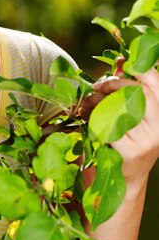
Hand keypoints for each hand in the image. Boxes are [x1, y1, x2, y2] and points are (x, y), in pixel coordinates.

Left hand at [92, 66, 158, 184]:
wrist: (123, 178)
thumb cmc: (125, 140)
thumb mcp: (128, 112)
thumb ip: (127, 88)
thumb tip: (122, 60)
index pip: (155, 82)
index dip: (138, 68)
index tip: (121, 63)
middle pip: (134, 91)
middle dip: (110, 84)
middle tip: (96, 86)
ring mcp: (147, 141)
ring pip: (116, 107)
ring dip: (96, 102)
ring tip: (87, 104)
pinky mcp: (130, 152)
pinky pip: (106, 126)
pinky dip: (92, 120)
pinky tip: (87, 120)